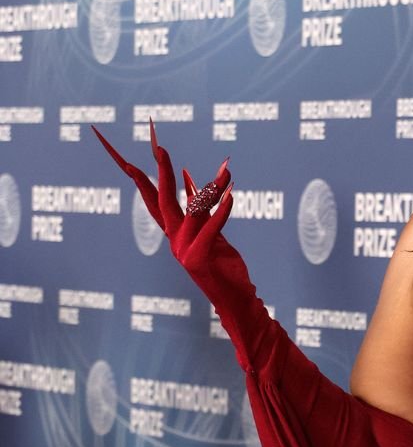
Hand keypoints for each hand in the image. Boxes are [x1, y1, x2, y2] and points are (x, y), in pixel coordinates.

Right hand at [94, 122, 263, 360]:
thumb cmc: (223, 264)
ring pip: (194, 210)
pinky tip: (231, 193)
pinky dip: (222, 209)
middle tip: (161, 148)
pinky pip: (212, 227)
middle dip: (162, 173)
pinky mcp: (201, 257)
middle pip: (162, 201)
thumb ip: (200, 208)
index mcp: (174, 233)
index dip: (144, 178)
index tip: (144, 153)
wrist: (234, 299)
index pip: (154, 201)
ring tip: (227, 169)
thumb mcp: (210, 232)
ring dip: (211, 188)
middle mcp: (175, 240)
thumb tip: (191, 179)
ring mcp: (185, 250)